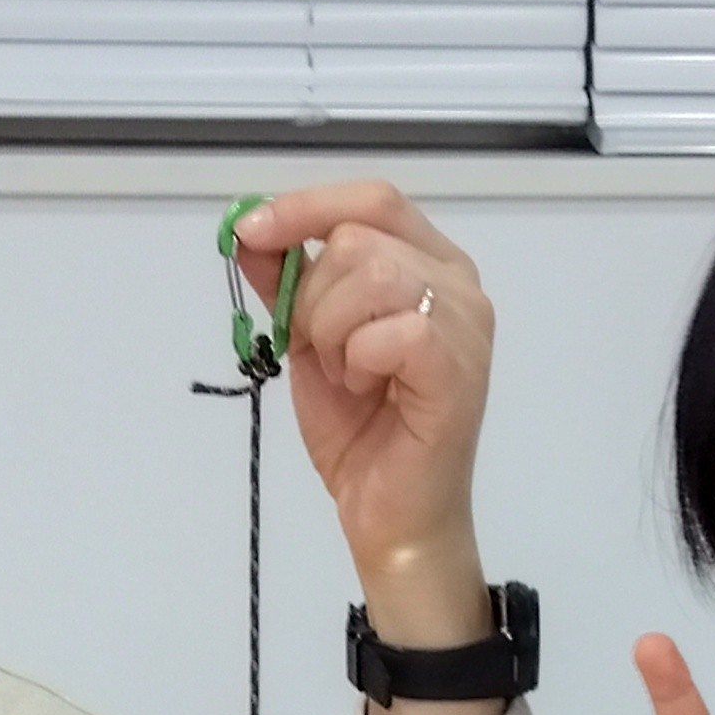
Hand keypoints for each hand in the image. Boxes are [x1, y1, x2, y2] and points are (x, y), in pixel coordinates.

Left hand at [231, 183, 494, 630]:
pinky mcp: (459, 366)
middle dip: (314, 298)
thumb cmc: (362, 430)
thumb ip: (287, 281)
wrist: (390, 515)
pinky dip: (359, 361)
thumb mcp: (309, 340)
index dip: (306, 206)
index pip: (372, 199)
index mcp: (429, 263)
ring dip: (334, 332)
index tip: (248, 231)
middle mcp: (458, 282)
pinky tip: (369, 390)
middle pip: (358, 238)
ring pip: (371, 275)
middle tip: (325, 354)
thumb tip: (249, 230)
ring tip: (350, 376)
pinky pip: (391, 330)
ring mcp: (466, 323)